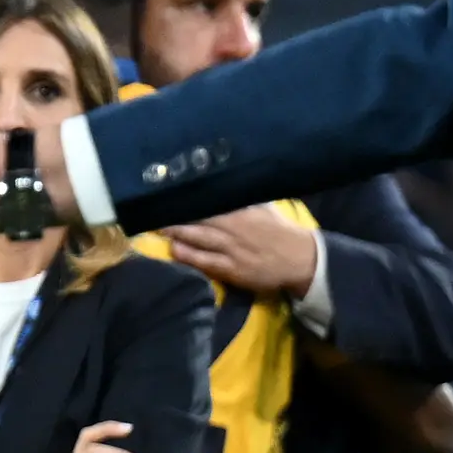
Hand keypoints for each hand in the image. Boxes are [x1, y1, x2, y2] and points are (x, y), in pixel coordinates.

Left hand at [152, 204, 317, 298]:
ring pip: (200, 239)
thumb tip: (225, 184)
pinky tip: (174, 250)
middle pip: (200, 220)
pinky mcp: (232, 269)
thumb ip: (243, 200)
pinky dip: (189, 255)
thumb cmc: (279, 232)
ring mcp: (232, 250)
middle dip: (176, 216)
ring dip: (177, 233)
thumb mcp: (264, 209)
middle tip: (152, 210)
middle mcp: (235, 229)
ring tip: (156, 228)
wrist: (301, 259)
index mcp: (242, 212)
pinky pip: (206, 261)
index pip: (210, 203)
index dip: (188, 200)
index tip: (168, 194)